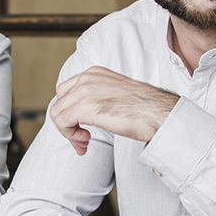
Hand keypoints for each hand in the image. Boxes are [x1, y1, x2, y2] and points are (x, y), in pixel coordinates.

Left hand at [50, 66, 179, 155]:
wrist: (158, 113)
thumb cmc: (143, 109)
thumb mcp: (113, 95)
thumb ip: (96, 98)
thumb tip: (81, 115)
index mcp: (94, 73)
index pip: (66, 91)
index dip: (70, 112)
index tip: (82, 127)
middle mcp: (87, 78)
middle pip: (59, 102)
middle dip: (67, 124)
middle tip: (82, 139)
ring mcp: (85, 91)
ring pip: (58, 113)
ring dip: (68, 133)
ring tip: (84, 143)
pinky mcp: (85, 107)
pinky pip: (62, 122)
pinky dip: (70, 135)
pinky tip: (86, 140)